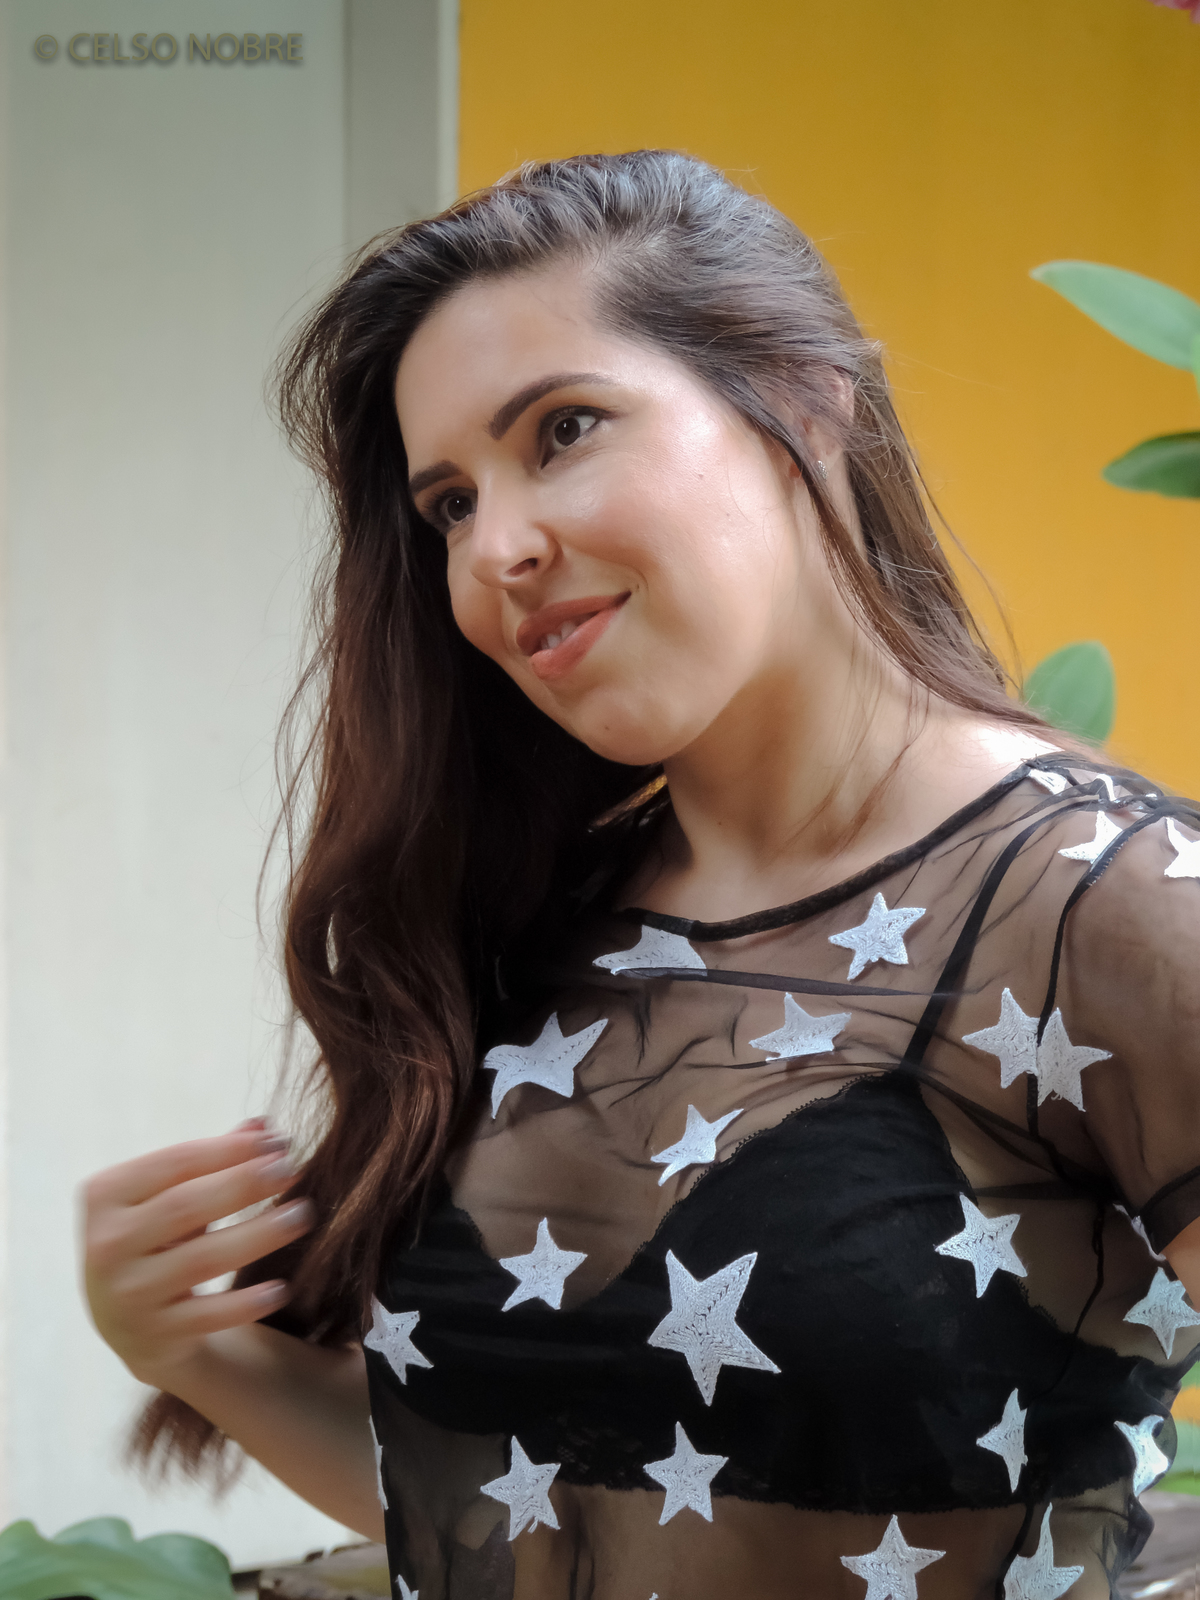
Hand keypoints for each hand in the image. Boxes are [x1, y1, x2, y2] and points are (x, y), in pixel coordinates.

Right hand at [82, 1121, 314, 1389]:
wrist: (132, 1325)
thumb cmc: (160, 1238)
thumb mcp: (172, 1196)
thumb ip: (214, 1159)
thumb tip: (264, 1126)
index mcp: (105, 1196)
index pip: (174, 1162)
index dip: (227, 1149)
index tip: (277, 1140)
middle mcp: (106, 1245)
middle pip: (185, 1206)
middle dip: (243, 1184)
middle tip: (291, 1170)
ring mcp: (126, 1294)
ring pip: (201, 1260)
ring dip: (257, 1235)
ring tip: (302, 1215)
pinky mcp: (151, 1336)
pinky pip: (206, 1317)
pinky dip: (244, 1304)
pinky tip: (280, 1289)